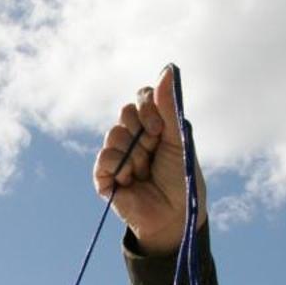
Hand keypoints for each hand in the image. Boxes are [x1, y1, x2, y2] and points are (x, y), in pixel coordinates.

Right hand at [93, 64, 196, 255]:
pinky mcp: (105, 178)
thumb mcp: (178, 139)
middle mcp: (134, 137)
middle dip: (141, 130)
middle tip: (153, 149)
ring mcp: (118, 157)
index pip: (142, 98)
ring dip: (132, 153)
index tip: (159, 127)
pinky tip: (129, 180)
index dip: (148, 107)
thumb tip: (168, 68)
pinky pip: (103, 159)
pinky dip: (118, 166)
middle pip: (125, 112)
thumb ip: (169, 106)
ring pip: (113, 134)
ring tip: (143, 171)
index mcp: (153, 126)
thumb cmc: (182, 180)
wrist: (175, 217)